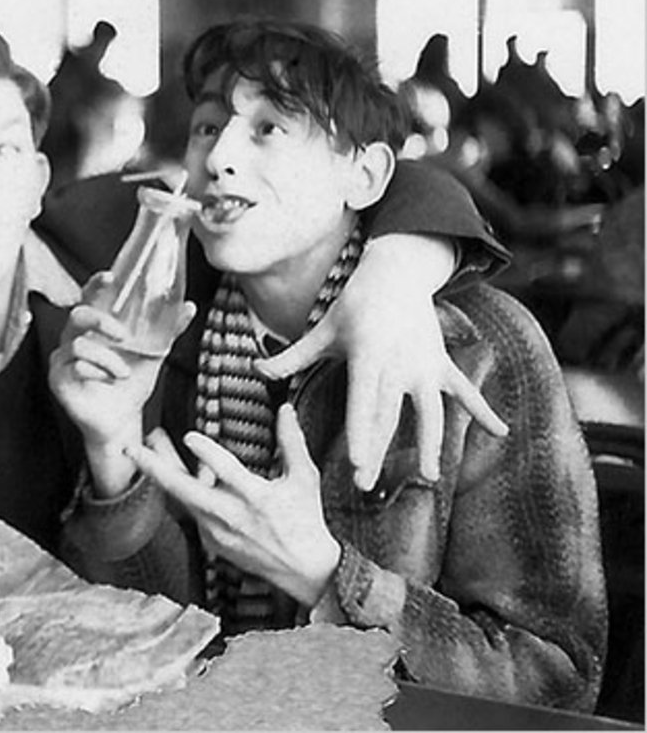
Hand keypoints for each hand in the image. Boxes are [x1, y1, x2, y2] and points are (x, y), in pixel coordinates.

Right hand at [49, 273, 194, 495]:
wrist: (121, 422)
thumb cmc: (131, 384)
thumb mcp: (154, 354)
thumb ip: (168, 330)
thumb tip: (189, 307)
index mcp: (95, 327)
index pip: (90, 297)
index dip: (96, 285)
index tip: (110, 277)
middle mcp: (75, 338)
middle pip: (77, 314)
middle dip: (100, 321)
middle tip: (123, 335)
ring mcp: (63, 358)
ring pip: (78, 345)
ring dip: (107, 359)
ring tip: (123, 373)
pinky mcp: (58, 379)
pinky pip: (73, 367)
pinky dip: (97, 373)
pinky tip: (109, 380)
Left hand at [126, 407, 340, 608]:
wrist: (306, 571)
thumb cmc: (306, 520)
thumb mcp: (305, 478)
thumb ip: (292, 441)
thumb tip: (285, 408)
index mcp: (256, 499)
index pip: (229, 473)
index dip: (208, 454)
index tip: (190, 436)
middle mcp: (231, 517)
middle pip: (186, 491)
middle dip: (155, 468)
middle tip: (133, 448)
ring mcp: (218, 533)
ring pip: (181, 500)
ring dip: (160, 475)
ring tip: (141, 451)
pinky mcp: (212, 544)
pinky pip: (189, 512)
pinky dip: (178, 492)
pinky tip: (169, 472)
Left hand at [253, 234, 508, 489]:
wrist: (396, 273)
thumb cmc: (353, 306)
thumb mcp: (323, 329)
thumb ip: (292, 356)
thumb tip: (255, 369)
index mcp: (366, 356)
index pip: (361, 401)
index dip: (361, 432)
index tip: (358, 462)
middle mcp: (397, 363)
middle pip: (389, 414)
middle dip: (379, 449)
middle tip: (365, 484)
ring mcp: (424, 364)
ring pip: (431, 409)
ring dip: (433, 442)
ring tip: (432, 477)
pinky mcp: (440, 363)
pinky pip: (463, 389)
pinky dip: (483, 408)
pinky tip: (501, 432)